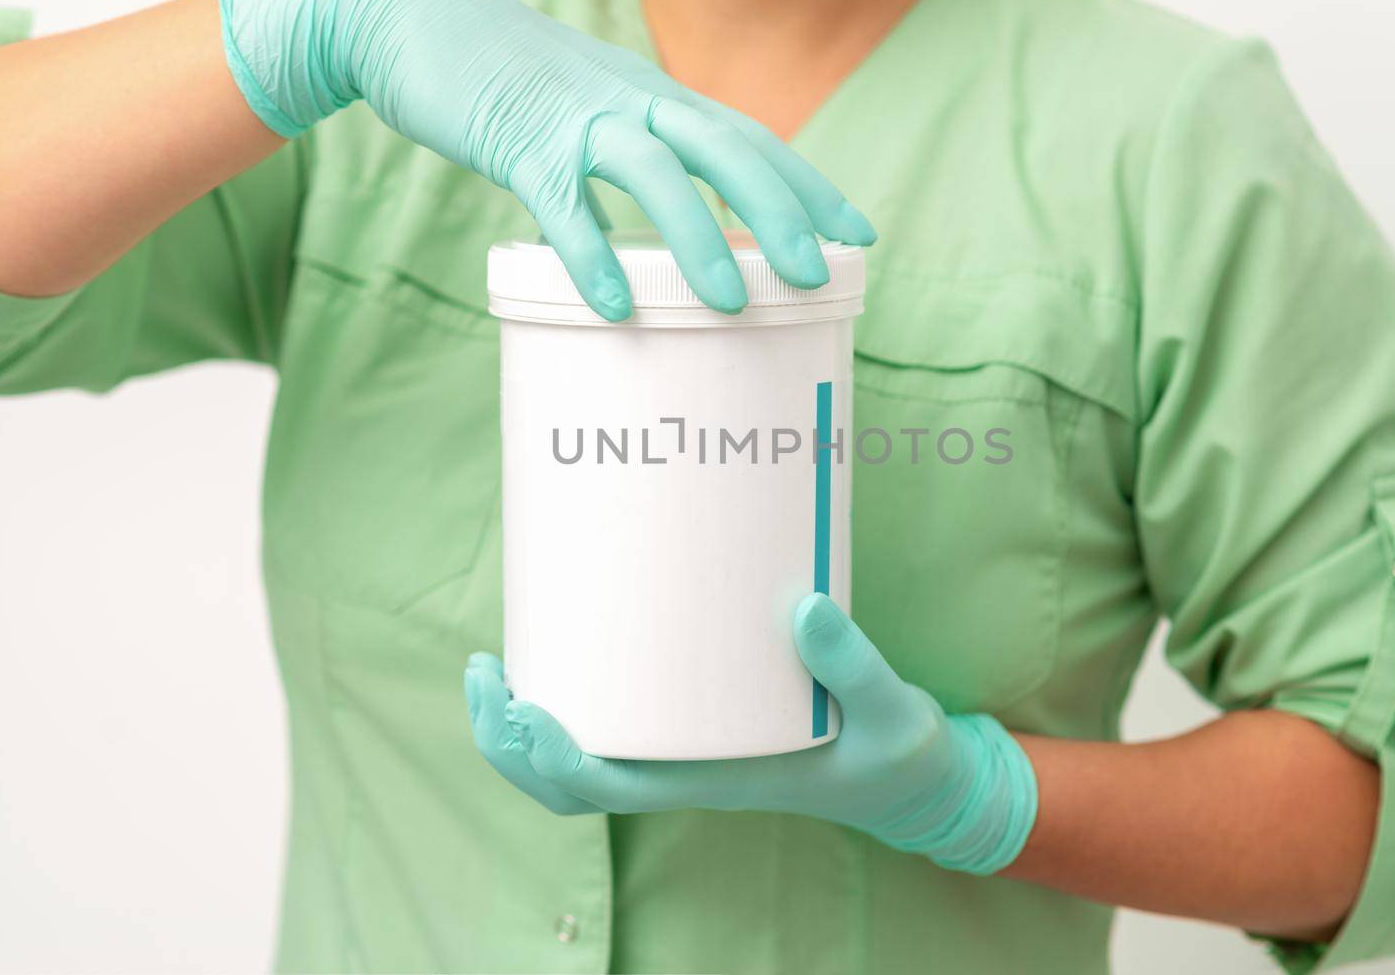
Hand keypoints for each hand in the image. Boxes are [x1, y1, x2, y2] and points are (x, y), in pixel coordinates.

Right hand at [219, 0, 876, 319]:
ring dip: (699, 239)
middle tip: (819, 274)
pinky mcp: (514, 138)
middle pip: (724, 149)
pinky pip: (561, 202)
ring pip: (654, 172)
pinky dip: (590, 254)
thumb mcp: (584, 106)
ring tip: (733, 306)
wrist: (406, 14)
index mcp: (651, 94)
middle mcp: (628, 98)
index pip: (749, 137)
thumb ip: (623, 158)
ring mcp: (573, 115)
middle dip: (779, 211)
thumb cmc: (501, 75)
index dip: (807, 185)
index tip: (857, 233)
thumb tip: (650, 235)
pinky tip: (615, 307)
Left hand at [465, 594, 1037, 874]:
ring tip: (490, 666)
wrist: (912, 779)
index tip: (521, 704)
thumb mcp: (890, 711)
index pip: (607, 788)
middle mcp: (685, 771)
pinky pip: (610, 729)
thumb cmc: (897, 755)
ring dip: (517, 726)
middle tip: (482, 669)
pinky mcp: (694, 726)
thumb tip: (804, 605)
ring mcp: (684, 753)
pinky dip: (564, 702)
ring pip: (575, 764)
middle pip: (565, 785)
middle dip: (507, 737)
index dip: (551, 756)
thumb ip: (852, 663)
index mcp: (716, 780)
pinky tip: (556, 653)